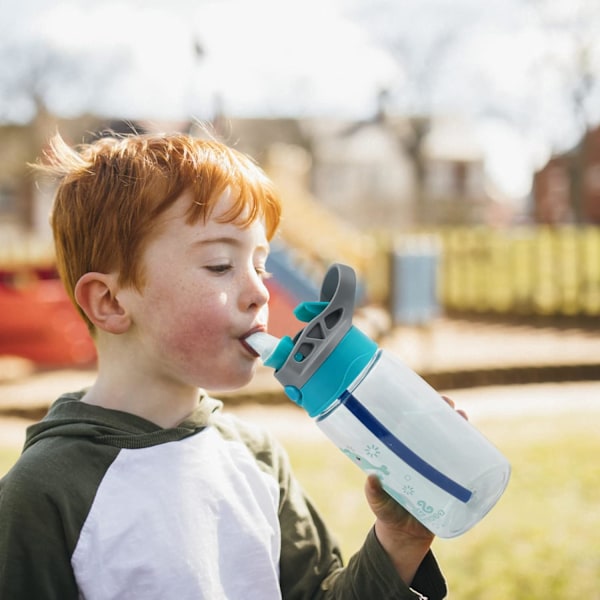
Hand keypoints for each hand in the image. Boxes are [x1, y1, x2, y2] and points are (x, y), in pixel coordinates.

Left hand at [364, 394, 466, 584]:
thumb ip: (374, 493)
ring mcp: (437, 467)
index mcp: (401, 452)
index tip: (424, 396)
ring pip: (451, 441)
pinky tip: (478, 444)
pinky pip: (464, 463)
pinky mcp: (451, 482)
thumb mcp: (378, 501)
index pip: (410, 423)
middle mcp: (420, 455)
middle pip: (434, 427)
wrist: (405, 537)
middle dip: (443, 412)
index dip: (418, 408)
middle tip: (449, 405)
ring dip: (460, 427)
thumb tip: (371, 477)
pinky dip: (473, 452)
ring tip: (463, 417)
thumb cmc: (387, 512)